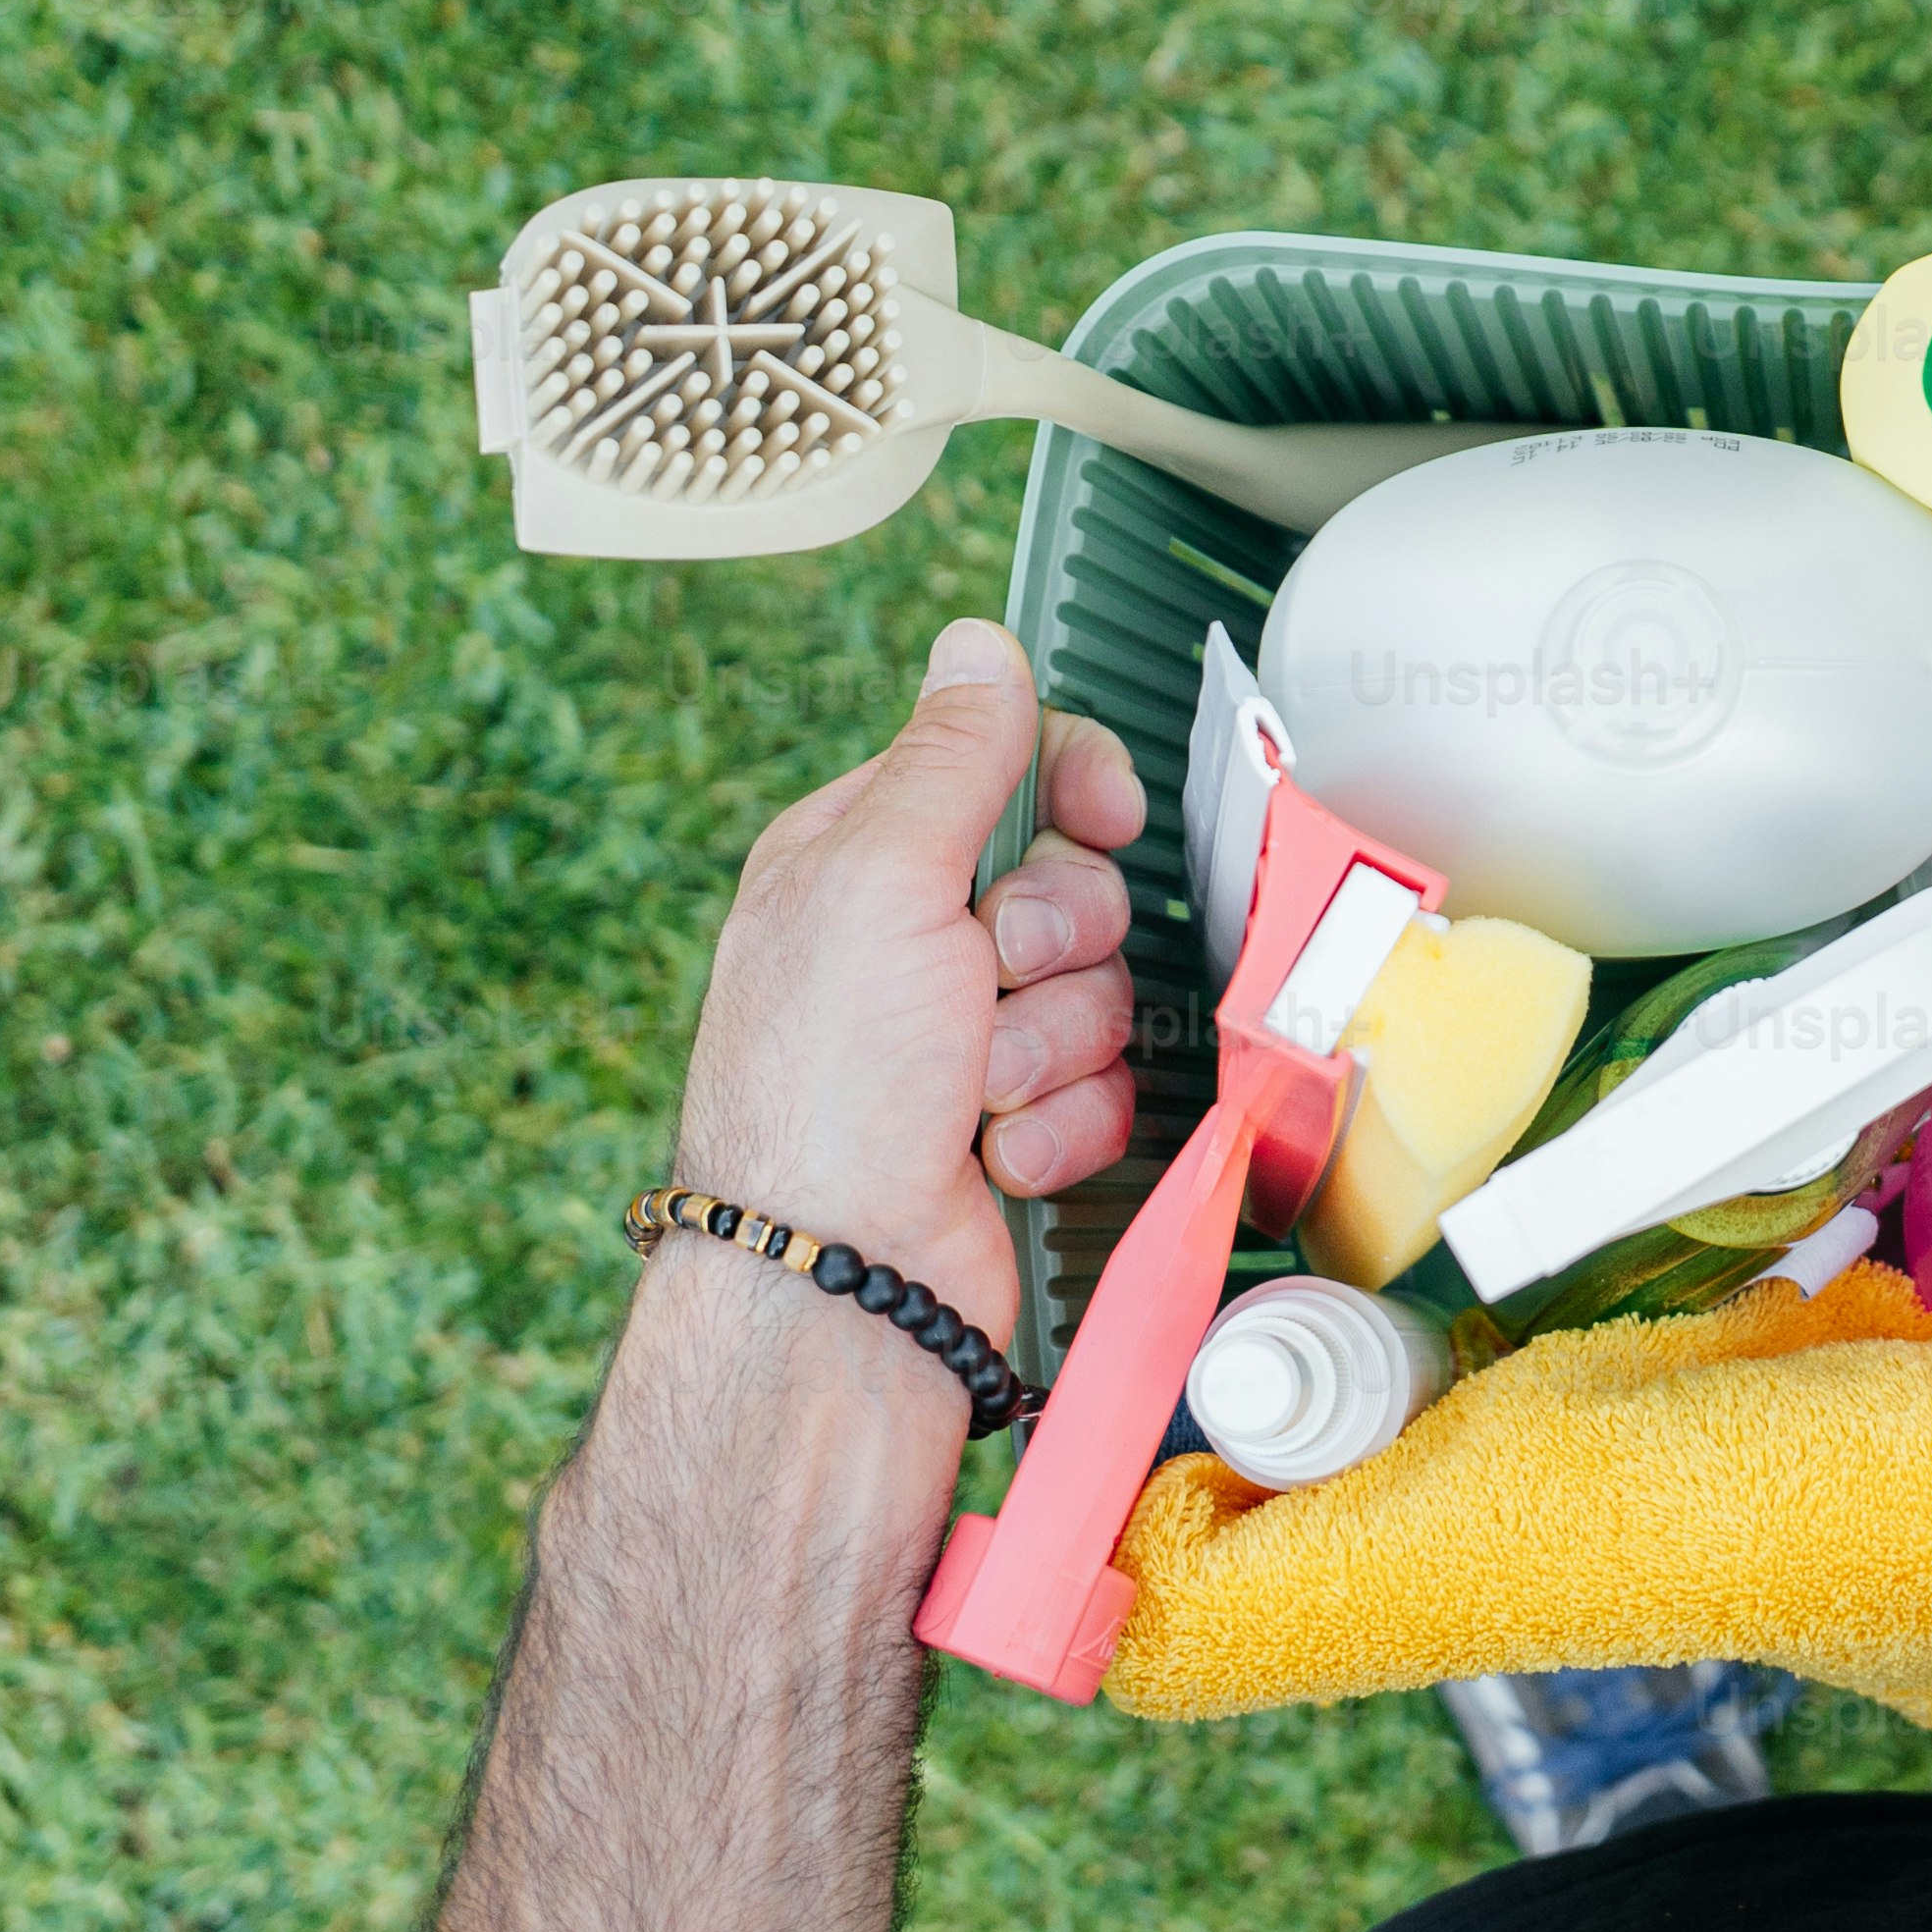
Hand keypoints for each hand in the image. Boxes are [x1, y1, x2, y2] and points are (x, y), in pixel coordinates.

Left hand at [661, 618, 1149, 1344]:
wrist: (844, 1287)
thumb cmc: (828, 1086)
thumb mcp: (879, 878)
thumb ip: (953, 756)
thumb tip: (977, 644)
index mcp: (857, 859)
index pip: (1006, 767)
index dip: (1073, 787)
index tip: (1103, 815)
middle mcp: (907, 943)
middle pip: (1074, 882)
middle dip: (1056, 942)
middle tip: (990, 980)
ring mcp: (963, 1041)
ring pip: (1099, 992)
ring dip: (1055, 1047)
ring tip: (978, 1094)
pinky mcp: (1014, 1125)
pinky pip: (1102, 1088)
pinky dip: (1062, 1124)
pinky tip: (997, 1156)